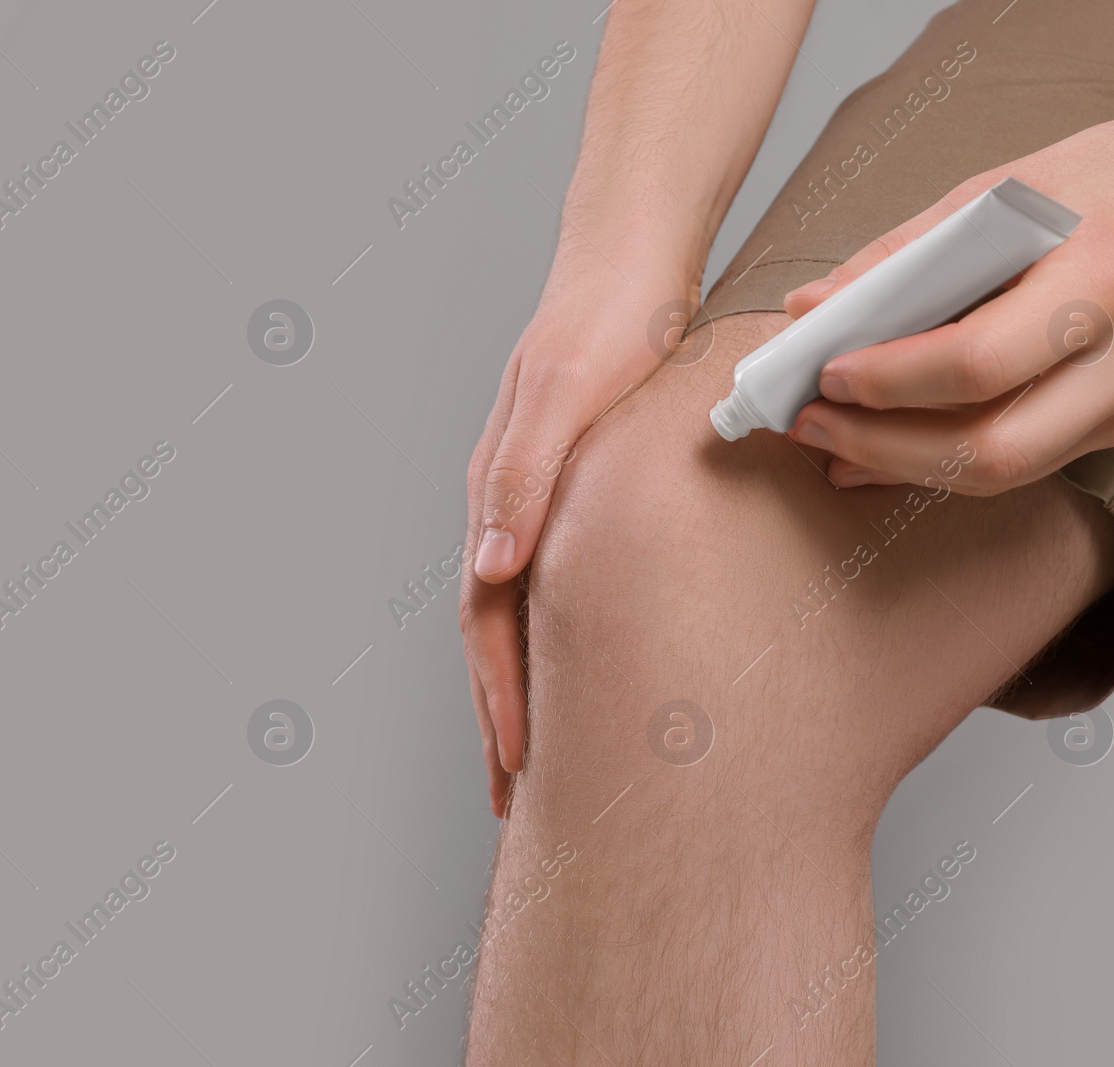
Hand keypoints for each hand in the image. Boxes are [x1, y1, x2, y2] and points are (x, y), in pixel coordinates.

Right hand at [462, 249, 696, 815]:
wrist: (629, 258)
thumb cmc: (606, 320)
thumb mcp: (565, 394)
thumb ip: (524, 478)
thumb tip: (488, 569)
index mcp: (496, 492)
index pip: (484, 618)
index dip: (498, 697)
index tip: (517, 768)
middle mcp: (507, 505)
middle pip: (491, 633)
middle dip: (500, 717)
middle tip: (513, 799)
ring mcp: (536, 499)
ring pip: (517, 615)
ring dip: (522, 688)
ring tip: (537, 755)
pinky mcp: (571, 489)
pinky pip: (551, 583)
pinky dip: (553, 639)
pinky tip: (580, 664)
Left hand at [780, 85, 1113, 493]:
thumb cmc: (1106, 181)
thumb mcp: (1001, 191)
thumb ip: (903, 254)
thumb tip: (811, 307)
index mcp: (1105, 275)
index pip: (982, 361)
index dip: (892, 381)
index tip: (826, 373)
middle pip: (994, 447)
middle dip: (883, 445)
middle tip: (810, 424)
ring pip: (1004, 472)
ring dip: (902, 466)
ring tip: (830, 443)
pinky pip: (1021, 465)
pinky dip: (941, 462)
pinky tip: (882, 449)